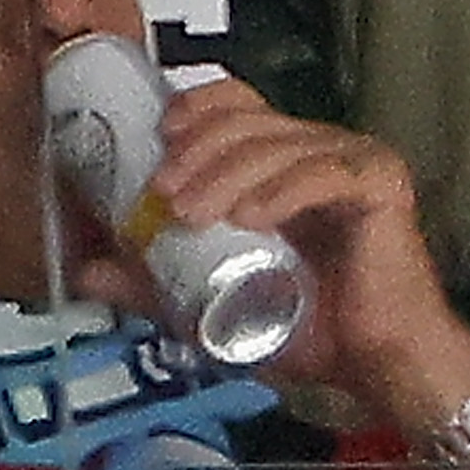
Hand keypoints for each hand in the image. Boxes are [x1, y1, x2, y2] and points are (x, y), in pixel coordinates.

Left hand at [102, 79, 469, 469]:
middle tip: (163, 193)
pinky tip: (252, 217)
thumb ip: (155, 284)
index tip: (162, 135)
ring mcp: (356, 162)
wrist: (375, 365)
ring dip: (228, 173)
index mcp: (287, 163)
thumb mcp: (212, 301)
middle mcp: (324, 150)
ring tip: (194, 214)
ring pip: (282, 144)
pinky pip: (324, 173)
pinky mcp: (381, 186)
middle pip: (253, 120)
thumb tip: (87, 272)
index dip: (199, 108)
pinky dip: (282, 190)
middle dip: (199, 151)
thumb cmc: (311, 329)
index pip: (242, 105)